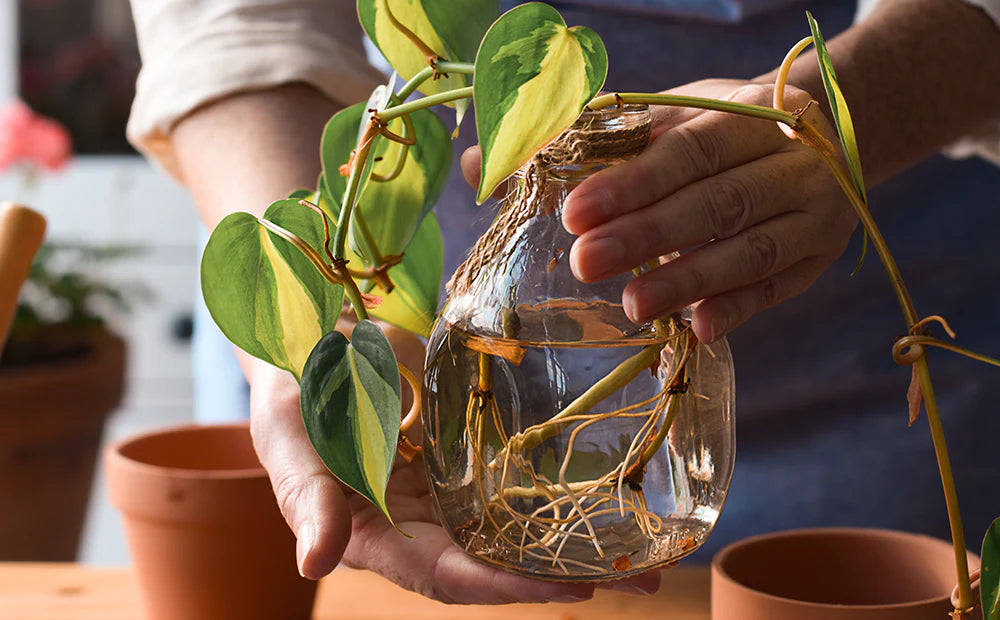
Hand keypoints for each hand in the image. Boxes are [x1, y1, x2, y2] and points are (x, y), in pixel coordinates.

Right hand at [246, 321, 661, 602]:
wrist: (311, 343)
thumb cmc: (289, 398)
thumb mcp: (288, 445)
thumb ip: (306, 502)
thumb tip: (314, 566)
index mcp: (379, 539)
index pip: (447, 576)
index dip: (504, 586)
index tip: (570, 589)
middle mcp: (423, 526)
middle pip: (499, 563)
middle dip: (566, 576)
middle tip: (646, 581)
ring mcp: (450, 492)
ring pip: (519, 526)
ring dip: (579, 540)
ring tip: (652, 550)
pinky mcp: (468, 455)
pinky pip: (518, 477)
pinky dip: (562, 489)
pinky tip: (614, 488)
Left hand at [462, 80, 855, 342]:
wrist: (829, 130)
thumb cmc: (718, 130)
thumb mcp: (663, 117)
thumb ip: (581, 141)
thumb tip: (479, 165)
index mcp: (740, 114)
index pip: (682, 150)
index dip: (629, 183)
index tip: (572, 213)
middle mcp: (784, 160)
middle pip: (714, 202)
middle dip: (647, 235)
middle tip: (584, 264)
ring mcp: (810, 211)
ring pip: (751, 250)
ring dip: (689, 280)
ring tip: (630, 306)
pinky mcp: (817, 256)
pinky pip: (778, 287)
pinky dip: (739, 308)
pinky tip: (699, 328)